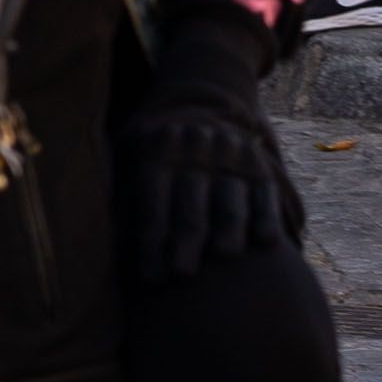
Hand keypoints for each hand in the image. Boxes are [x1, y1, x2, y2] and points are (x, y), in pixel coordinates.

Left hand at [122, 95, 286, 281]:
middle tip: (182, 274)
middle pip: (190, 207)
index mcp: (156, 149)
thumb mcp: (128, 156)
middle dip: (185, 243)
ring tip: (223, 258)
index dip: (150, 242)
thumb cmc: (151, 150)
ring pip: (231, 202)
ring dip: (228, 233)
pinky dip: (267, 218)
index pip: (152, 203)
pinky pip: (265, 195)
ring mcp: (230, 156)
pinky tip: (265, 242)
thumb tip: (114, 247)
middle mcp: (194, 150)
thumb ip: (124, 194)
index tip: (151, 277)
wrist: (195, 105)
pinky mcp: (259, 166)